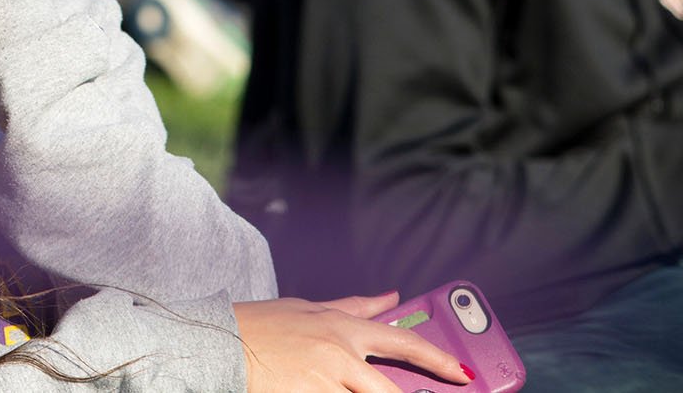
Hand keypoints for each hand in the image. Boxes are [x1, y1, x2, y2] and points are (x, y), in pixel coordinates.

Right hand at [235, 293, 468, 391]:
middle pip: (393, 390)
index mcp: (342, 326)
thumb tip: (393, 298)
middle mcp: (339, 352)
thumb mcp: (308, 308)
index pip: (404, 341)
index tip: (463, 373)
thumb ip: (354, 306)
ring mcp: (324, 380)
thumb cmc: (261, 326)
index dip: (438, 359)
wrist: (219, 342)